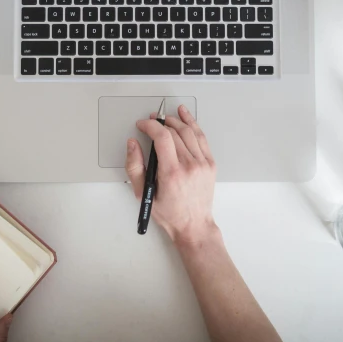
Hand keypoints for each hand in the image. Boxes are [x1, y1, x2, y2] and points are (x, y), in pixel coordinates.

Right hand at [126, 104, 217, 244]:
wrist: (194, 225)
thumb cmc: (169, 213)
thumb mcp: (143, 194)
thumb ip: (134, 167)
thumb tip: (132, 144)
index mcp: (172, 173)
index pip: (162, 137)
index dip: (150, 126)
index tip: (142, 125)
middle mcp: (189, 165)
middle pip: (175, 132)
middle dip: (160, 123)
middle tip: (151, 122)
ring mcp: (202, 163)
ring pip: (189, 132)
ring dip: (176, 120)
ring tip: (165, 117)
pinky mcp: (210, 164)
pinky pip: (201, 138)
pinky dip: (193, 124)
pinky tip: (185, 116)